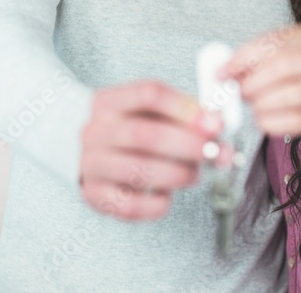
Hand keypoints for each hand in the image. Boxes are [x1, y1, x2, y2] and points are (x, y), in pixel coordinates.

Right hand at [80, 81, 221, 220]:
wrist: (83, 153)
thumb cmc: (129, 131)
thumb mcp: (150, 113)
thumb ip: (184, 116)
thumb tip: (216, 126)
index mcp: (108, 101)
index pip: (149, 94)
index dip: (186, 109)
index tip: (214, 124)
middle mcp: (95, 130)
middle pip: (144, 134)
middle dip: (187, 145)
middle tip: (213, 153)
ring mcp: (91, 163)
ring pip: (138, 170)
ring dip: (177, 174)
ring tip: (193, 174)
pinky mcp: (94, 194)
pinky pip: (130, 205)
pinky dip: (157, 204)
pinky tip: (166, 196)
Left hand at [222, 24, 300, 142]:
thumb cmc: (297, 83)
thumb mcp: (277, 66)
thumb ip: (252, 63)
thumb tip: (222, 71)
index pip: (274, 40)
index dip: (243, 57)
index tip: (222, 72)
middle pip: (285, 64)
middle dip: (255, 80)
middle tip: (239, 92)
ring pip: (294, 92)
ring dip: (264, 102)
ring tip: (252, 107)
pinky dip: (275, 122)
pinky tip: (262, 122)